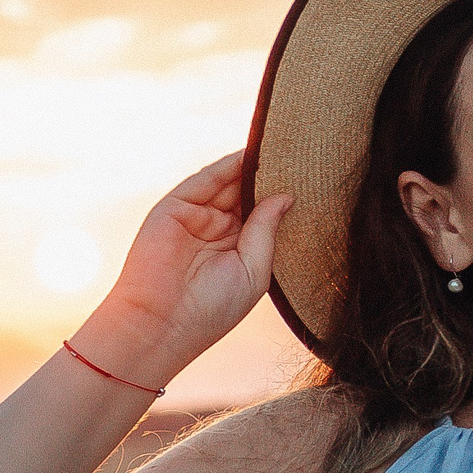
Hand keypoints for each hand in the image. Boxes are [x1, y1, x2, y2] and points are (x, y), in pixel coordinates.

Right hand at [77, 150, 293, 382]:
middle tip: (299, 154)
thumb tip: (286, 196)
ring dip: (250, 166)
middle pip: (247, 193)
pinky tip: (249, 155)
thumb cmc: (212, 309)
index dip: (281, 195)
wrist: (162, 324)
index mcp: (239, 248)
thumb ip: (266, 230)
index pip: (263, 213)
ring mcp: (196, 217)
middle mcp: (217, 230)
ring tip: (280, 148)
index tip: (309, 176)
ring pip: (228, 183)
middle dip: (269, 175)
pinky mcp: (174, 208)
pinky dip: (226, 166)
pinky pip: (205, 181)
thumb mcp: (254, 270)